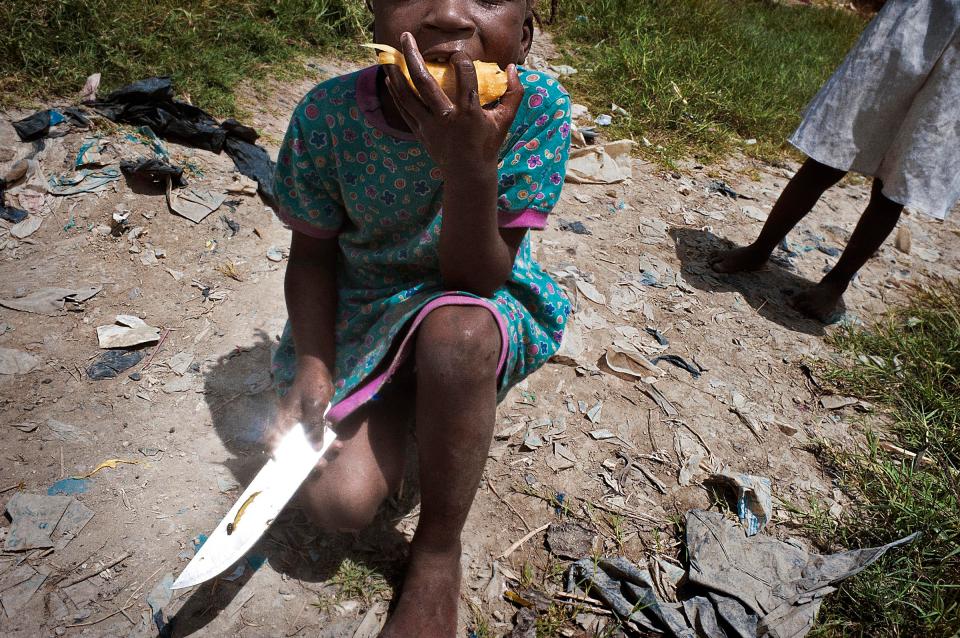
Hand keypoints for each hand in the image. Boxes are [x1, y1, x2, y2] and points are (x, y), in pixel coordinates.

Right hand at [268, 362, 340, 457]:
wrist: (319, 368)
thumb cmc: (312, 385)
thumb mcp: (313, 406)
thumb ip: (314, 427)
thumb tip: (316, 449)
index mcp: (284, 422)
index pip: (273, 443)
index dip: (277, 457)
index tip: (288, 468)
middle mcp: (291, 425)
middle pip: (294, 448)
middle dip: (307, 459)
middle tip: (320, 465)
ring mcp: (302, 423)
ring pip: (308, 443)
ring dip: (321, 450)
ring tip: (335, 450)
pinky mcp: (313, 421)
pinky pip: (318, 435)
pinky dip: (327, 440)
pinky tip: (338, 442)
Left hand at [384, 32, 523, 174]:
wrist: (468, 174)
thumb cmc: (488, 143)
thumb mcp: (505, 119)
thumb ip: (513, 93)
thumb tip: (512, 67)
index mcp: (469, 112)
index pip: (464, 76)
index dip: (461, 60)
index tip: (459, 55)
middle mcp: (446, 117)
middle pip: (424, 81)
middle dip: (412, 56)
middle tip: (406, 37)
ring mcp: (429, 125)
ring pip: (407, 95)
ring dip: (396, 73)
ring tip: (389, 54)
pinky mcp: (420, 132)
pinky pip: (403, 108)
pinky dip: (396, 91)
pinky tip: (390, 77)